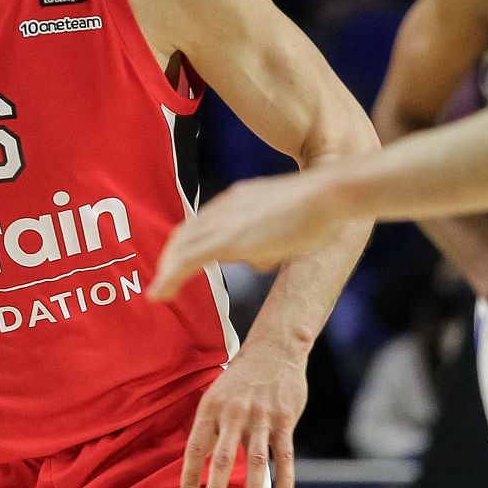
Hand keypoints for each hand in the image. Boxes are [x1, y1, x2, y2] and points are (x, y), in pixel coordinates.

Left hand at [151, 173, 346, 300]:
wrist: (328, 193)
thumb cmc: (320, 209)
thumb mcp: (285, 225)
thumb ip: (267, 241)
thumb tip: (258, 261)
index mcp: (237, 200)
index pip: (200, 222)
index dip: (185, 243)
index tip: (179, 261)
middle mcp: (225, 207)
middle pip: (185, 233)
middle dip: (170, 258)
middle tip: (163, 280)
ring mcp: (225, 222)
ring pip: (181, 247)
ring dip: (166, 271)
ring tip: (159, 292)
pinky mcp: (229, 239)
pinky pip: (188, 260)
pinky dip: (169, 277)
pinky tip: (161, 294)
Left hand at [182, 340, 308, 487]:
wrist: (274, 349)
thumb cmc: (241, 377)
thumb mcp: (217, 394)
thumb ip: (211, 425)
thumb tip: (202, 458)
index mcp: (212, 407)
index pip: (196, 445)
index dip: (190, 471)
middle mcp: (234, 413)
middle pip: (222, 457)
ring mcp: (261, 417)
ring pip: (255, 460)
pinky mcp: (284, 420)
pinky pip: (284, 454)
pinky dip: (284, 477)